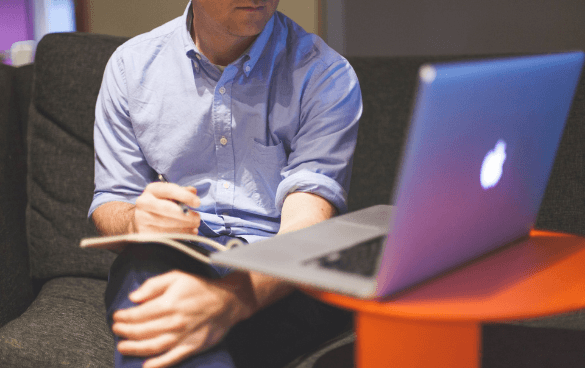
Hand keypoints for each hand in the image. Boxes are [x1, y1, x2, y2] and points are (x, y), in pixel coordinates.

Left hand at [112, 270, 255, 367]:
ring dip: (134, 349)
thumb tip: (133, 297)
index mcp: (169, 304)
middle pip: (142, 332)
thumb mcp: (176, 276)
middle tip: (116, 330)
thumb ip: (153, 285)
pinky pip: (171, 359)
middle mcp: (174, 322)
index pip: (138, 314)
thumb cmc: (201, 287)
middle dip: (125, 332)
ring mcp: (183, 337)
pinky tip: (146, 366)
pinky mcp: (192, 347)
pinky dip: (157, 364)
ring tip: (123, 347)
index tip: (116, 316)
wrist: (228, 301)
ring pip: (152, 347)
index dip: (124, 317)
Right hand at [133, 182, 200, 233]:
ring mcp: (142, 218)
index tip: (198, 203)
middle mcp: (144, 202)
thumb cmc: (160, 203)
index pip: (169, 190)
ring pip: (166, 224)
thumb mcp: (169, 194)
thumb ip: (182, 192)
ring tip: (195, 226)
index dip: (185, 196)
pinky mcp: (144, 232)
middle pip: (167, 208)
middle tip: (198, 218)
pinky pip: (164, 235)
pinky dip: (179, 235)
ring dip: (185, 226)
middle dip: (186, 215)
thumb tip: (193, 192)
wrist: (140, 217)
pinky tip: (188, 233)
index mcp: (152, 189)